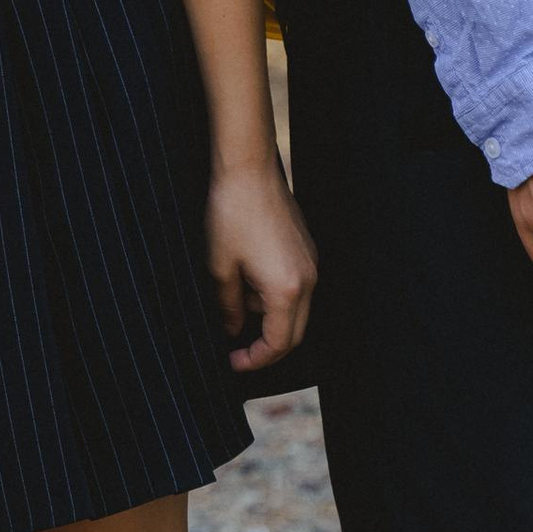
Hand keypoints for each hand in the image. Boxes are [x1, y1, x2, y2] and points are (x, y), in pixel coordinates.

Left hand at [210, 158, 317, 370]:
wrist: (248, 170)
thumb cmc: (231, 214)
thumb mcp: (221, 267)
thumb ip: (229, 306)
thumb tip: (233, 330)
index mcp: (286, 289)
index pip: (278, 343)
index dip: (255, 359)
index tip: (233, 361)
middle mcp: (307, 280)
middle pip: (293, 333)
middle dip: (265, 347)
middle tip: (237, 351)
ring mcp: (310, 263)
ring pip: (295, 310)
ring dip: (267, 316)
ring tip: (235, 299)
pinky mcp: (306, 250)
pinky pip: (295, 287)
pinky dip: (274, 296)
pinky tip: (249, 279)